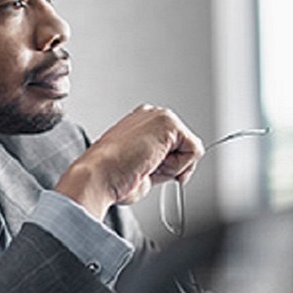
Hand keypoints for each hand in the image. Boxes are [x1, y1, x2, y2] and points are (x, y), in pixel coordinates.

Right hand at [55, 105, 203, 219]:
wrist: (99, 176)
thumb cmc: (111, 176)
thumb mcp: (141, 168)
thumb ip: (159, 162)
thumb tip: (179, 172)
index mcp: (140, 123)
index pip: (172, 146)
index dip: (166, 166)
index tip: (145, 171)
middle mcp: (151, 115)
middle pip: (184, 146)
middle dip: (172, 166)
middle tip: (144, 169)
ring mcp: (160, 116)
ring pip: (190, 150)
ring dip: (173, 167)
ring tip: (146, 166)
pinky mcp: (170, 124)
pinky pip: (194, 151)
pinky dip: (178, 166)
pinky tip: (153, 163)